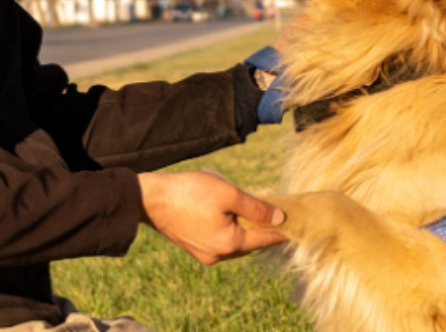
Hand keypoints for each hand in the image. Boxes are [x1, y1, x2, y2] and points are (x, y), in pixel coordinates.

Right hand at [138, 170, 286, 264]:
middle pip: (249, 242)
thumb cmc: (189, 191)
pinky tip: (224, 211)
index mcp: (230, 244)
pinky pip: (218, 239)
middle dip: (260, 227)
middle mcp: (218, 255)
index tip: (295, 220)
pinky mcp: (192, 246)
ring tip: (248, 207)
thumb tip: (280, 219)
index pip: (265, 239)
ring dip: (242, 226)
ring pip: (233, 242)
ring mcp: (203, 253)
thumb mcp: (228, 192)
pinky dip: (227, 228)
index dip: (281, 229)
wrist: (150, 198)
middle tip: (272, 208)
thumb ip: (255, 207)